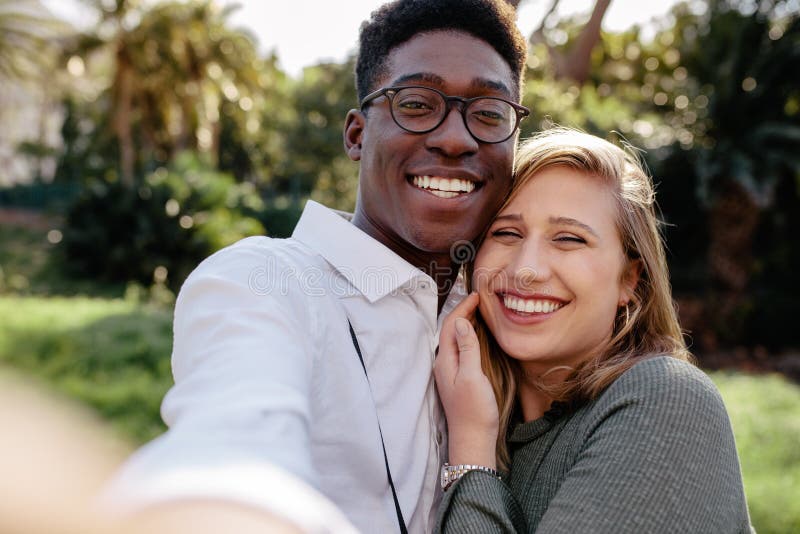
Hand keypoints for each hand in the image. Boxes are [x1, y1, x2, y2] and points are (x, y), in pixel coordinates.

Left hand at [434, 292, 498, 468]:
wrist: (474, 440)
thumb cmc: (474, 410)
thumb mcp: (473, 376)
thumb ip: (467, 348)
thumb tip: (460, 321)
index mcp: (445, 361)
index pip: (449, 326)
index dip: (462, 308)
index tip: (477, 295)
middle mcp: (444, 364)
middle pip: (450, 331)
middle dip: (463, 312)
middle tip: (480, 299)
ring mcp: (451, 372)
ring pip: (456, 340)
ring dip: (466, 324)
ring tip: (481, 312)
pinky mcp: (459, 379)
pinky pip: (462, 350)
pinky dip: (470, 338)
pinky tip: (480, 338)